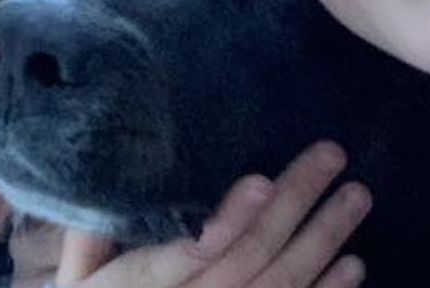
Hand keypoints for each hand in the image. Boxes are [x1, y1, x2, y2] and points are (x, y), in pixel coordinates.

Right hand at [51, 141, 371, 287]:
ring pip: (278, 287)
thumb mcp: (72, 284)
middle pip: (247, 260)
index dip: (226, 222)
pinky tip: (354, 265)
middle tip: (331, 154)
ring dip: (323, 241)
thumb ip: (87, 238)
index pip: (181, 257)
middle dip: (293, 205)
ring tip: (357, 197)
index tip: (261, 181)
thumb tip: (102, 175)